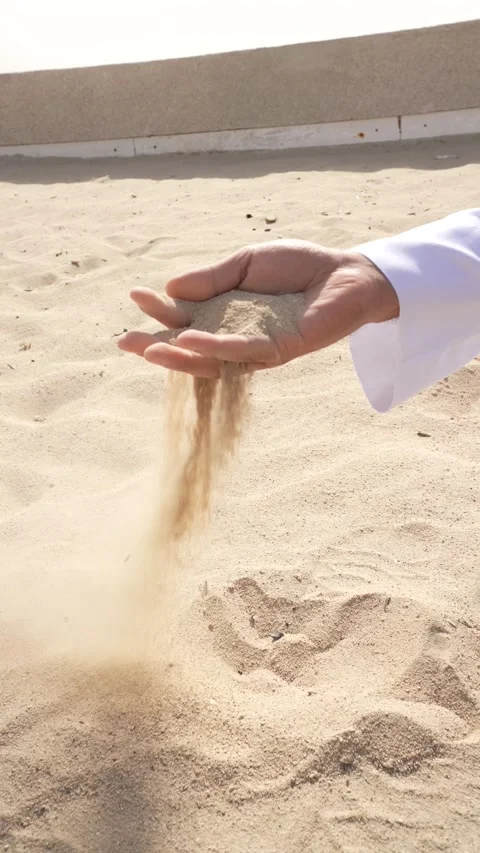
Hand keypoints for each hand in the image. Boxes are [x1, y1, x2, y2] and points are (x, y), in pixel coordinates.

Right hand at [118, 240, 398, 377]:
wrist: (344, 273)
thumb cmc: (297, 267)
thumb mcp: (246, 263)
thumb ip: (212, 278)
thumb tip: (171, 288)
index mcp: (225, 312)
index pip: (185, 316)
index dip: (159, 309)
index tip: (134, 296)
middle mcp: (236, 334)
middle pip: (190, 345)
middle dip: (157, 344)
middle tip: (125, 342)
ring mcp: (255, 347)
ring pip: (210, 358)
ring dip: (178, 355)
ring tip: (149, 349)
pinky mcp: (278, 352)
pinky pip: (241, 353)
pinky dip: (214, 348)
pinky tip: (190, 342)